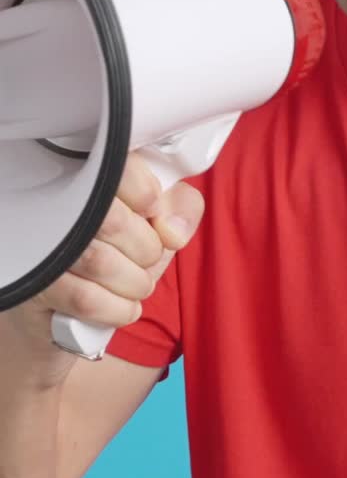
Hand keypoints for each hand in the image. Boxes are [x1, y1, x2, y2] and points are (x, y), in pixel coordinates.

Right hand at [6, 151, 204, 357]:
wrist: (65, 301)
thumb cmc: (114, 248)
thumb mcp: (155, 219)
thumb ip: (180, 208)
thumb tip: (173, 230)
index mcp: (88, 170)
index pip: (122, 169)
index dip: (149, 196)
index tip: (153, 212)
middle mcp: (55, 199)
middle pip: (114, 221)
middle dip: (147, 250)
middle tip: (147, 257)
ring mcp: (42, 242)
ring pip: (99, 262)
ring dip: (135, 282)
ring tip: (137, 283)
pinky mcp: (35, 282)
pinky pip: (84, 299)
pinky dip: (117, 308)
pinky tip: (122, 304)